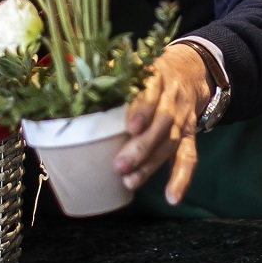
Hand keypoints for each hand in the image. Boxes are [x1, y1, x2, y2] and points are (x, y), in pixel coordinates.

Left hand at [115, 43, 213, 205]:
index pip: (152, 92)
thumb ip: (105, 77)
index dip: (143, 109)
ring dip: (151, 165)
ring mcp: (183, 118)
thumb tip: (71, 94)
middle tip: (120, 164)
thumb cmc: (147, 74)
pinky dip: (182, 179)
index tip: (130, 127)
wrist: (187, 70)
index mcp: (156, 77)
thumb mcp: (129, 65)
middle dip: (142, 146)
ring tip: (130, 181)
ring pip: (170, 143)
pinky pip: (189, 158)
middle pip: (162, 123)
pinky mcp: (190, 135)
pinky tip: (173, 197)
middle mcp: (173, 98)